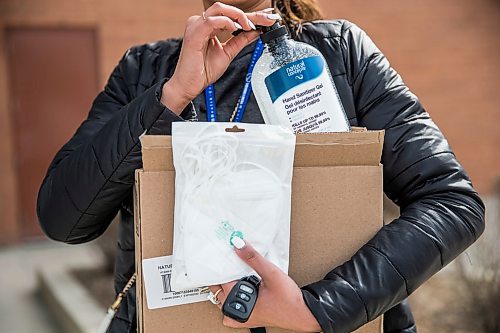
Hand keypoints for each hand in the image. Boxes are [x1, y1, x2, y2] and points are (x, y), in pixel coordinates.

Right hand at [161, 2, 278, 113]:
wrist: (189, 85)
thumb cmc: (202, 71)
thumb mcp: (228, 53)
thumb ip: (241, 41)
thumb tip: (256, 32)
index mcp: (209, 26)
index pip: (233, 16)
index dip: (252, 15)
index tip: (268, 17)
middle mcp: (202, 23)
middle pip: (228, 9)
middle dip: (250, 14)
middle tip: (265, 20)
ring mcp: (197, 26)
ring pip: (220, 9)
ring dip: (238, 16)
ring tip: (249, 26)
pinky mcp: (194, 33)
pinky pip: (211, 21)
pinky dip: (226, 22)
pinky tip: (236, 28)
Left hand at [209, 238, 321, 331]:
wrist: (302, 314)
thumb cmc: (288, 299)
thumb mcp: (270, 273)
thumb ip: (252, 258)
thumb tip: (238, 245)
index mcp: (239, 303)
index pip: (220, 281)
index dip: (219, 266)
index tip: (220, 254)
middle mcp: (237, 313)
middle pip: (218, 291)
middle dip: (222, 276)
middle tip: (228, 261)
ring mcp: (241, 318)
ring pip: (223, 300)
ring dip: (227, 286)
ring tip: (235, 273)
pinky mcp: (247, 318)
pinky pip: (232, 308)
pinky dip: (234, 297)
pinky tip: (242, 287)